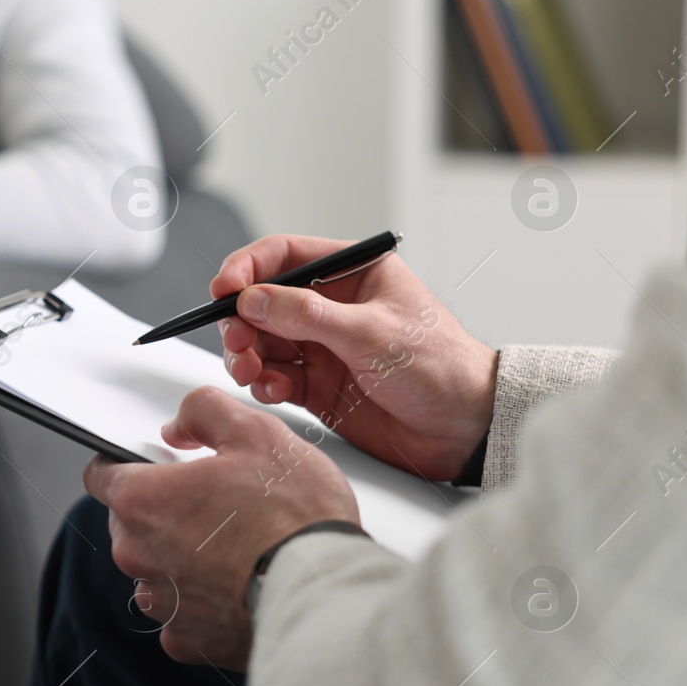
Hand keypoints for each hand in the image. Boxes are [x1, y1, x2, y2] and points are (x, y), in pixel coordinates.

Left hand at [83, 387, 358, 668]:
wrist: (325, 592)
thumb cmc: (295, 518)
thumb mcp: (256, 433)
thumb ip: (204, 412)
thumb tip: (180, 424)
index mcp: (143, 501)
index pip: (101, 475)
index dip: (126, 464)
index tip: (152, 466)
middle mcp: (139, 555)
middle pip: (130, 524)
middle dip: (162, 512)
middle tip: (216, 504)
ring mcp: (161, 602)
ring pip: (155, 571)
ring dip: (181, 559)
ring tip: (235, 548)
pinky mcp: (186, 640)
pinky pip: (180, 615)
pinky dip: (202, 603)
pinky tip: (237, 586)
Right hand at [215, 234, 497, 480]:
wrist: (462, 429)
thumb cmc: (441, 368)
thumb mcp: (371, 333)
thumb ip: (306, 314)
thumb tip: (253, 298)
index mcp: (354, 274)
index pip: (285, 255)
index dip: (248, 268)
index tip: (223, 288)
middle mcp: (333, 307)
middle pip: (262, 302)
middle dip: (242, 321)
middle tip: (237, 343)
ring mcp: (322, 346)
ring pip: (262, 342)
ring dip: (247, 356)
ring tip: (250, 372)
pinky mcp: (316, 384)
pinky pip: (273, 377)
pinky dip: (264, 383)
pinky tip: (274, 390)